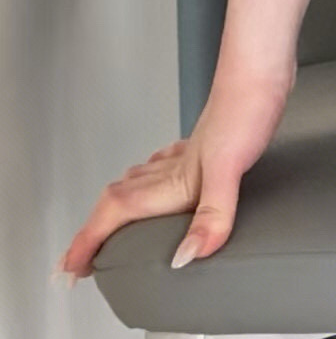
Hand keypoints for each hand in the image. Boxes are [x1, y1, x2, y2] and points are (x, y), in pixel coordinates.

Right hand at [53, 58, 295, 283]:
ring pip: (138, 182)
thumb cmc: (246, 109)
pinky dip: (152, 181)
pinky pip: (166, 168)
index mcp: (173, 178)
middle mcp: (174, 167)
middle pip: (117, 199)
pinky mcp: (208, 145)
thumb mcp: (231, 168)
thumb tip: (184, 257)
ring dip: (117, 207)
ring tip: (110, 228)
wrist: (260, 70)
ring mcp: (189, 154)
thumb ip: (210, 215)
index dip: (89, 241)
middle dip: (94, 230)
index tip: (71, 268)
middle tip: (80, 257)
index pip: (115, 212)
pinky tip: (163, 181)